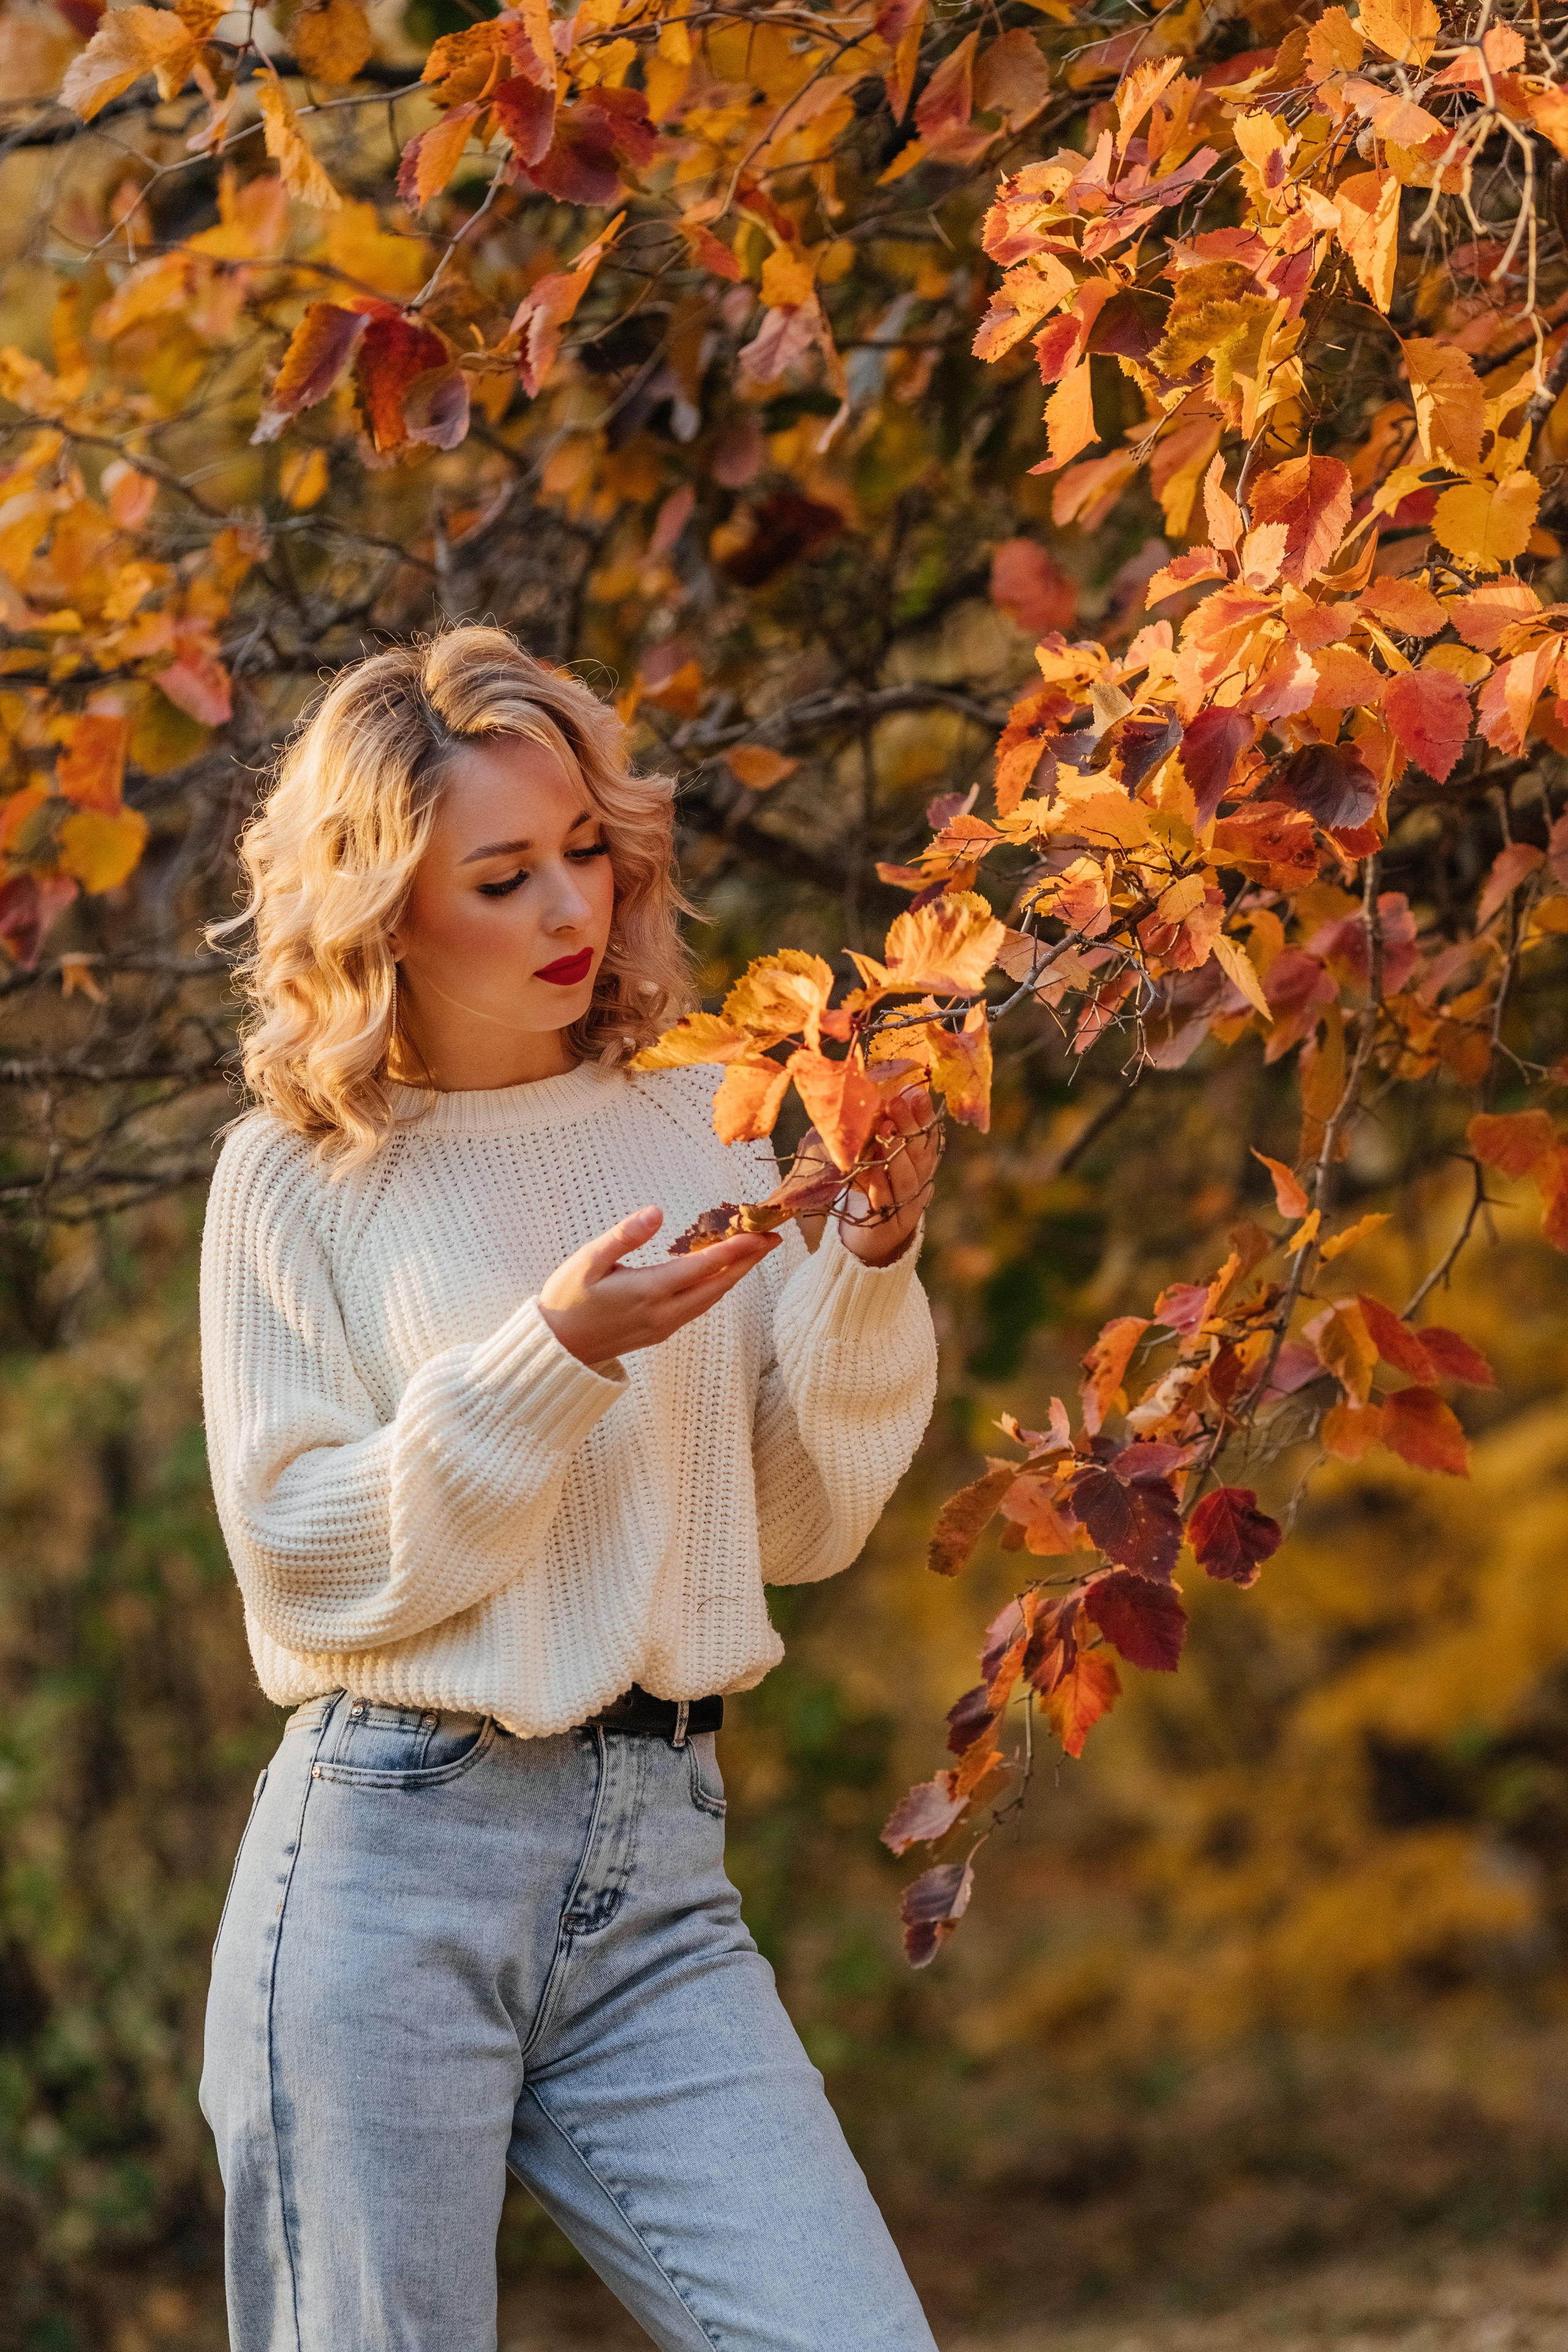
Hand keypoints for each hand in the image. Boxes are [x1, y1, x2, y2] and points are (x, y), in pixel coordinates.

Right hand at [539, 1206, 779, 1365]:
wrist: (555, 1350)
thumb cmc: (566, 1299)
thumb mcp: (587, 1261)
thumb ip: (623, 1236)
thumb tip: (655, 1212)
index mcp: (648, 1291)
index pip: (703, 1266)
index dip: (735, 1248)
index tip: (761, 1232)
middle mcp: (663, 1313)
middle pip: (718, 1286)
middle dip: (747, 1262)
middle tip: (772, 1237)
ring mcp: (663, 1326)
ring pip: (710, 1299)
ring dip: (734, 1275)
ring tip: (754, 1252)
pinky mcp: (659, 1332)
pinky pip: (698, 1307)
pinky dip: (715, 1286)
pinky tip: (718, 1272)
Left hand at [836, 1084, 942, 1268]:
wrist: (869, 1241)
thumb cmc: (872, 1190)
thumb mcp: (878, 1158)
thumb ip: (885, 1132)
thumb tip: (887, 1093)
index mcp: (920, 1166)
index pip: (928, 1138)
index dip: (924, 1117)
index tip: (917, 1093)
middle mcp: (919, 1184)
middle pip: (919, 1154)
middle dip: (909, 1127)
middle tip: (897, 1101)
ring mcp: (906, 1206)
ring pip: (907, 1178)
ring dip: (896, 1153)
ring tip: (887, 1131)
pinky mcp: (888, 1224)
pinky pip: (885, 1202)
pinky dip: (879, 1185)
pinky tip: (873, 1169)